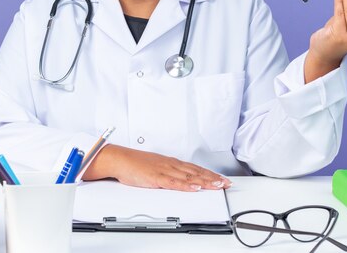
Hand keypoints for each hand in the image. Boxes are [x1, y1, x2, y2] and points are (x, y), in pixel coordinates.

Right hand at [82, 144, 231, 191]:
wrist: (120, 159)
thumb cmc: (135, 164)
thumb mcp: (156, 168)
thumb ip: (168, 174)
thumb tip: (180, 180)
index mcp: (172, 163)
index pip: (195, 169)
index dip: (210, 174)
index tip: (221, 179)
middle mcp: (171, 165)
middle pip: (196, 172)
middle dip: (212, 178)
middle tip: (226, 183)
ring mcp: (165, 170)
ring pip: (188, 177)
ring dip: (204, 181)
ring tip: (217, 186)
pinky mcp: (156, 177)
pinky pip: (173, 182)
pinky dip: (185, 185)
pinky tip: (195, 188)